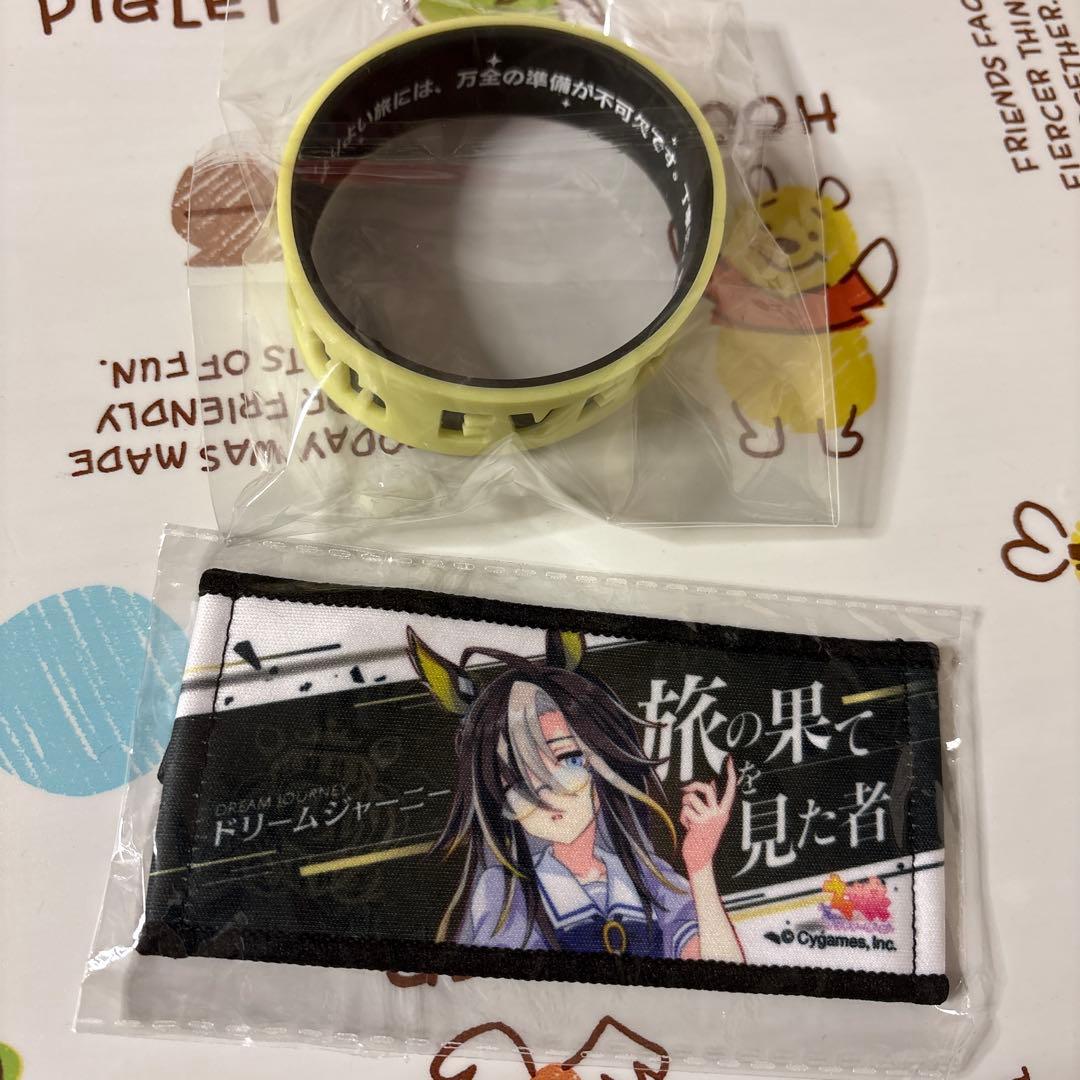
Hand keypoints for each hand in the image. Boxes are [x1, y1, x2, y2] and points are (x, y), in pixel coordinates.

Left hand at [679, 756, 737, 875]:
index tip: (729, 760)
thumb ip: (712, 803)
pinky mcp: (699, 822)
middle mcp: (719, 814)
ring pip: (691, 798)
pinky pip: (685, 810)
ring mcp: (709, 818)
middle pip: (707, 788)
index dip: (730, 774)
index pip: (730, 790)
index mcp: (723, 812)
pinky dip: (683, 818)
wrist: (700, 859)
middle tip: (686, 789)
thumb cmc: (703, 838)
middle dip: (693, 786)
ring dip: (685, 806)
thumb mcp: (711, 819)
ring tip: (688, 817)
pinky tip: (688, 827)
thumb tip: (711, 783)